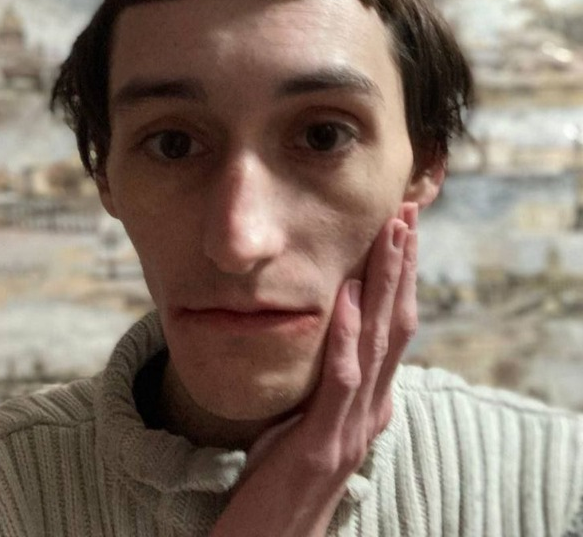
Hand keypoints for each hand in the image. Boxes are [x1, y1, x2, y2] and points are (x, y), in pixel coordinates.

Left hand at [210, 203, 418, 536]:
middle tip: (407, 214)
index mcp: (370, 400)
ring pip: (378, 342)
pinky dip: (348, 335)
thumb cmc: (286, 478)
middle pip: (396, 323)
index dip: (400, 277)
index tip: (399, 231)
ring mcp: (353, 426)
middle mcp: (372, 408)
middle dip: (401, 265)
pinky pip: (340, 380)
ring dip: (385, 285)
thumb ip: (328, 383)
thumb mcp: (312, 421)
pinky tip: (348, 297)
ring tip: (390, 235)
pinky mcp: (323, 443)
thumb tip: (329, 335)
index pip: (393, 327)